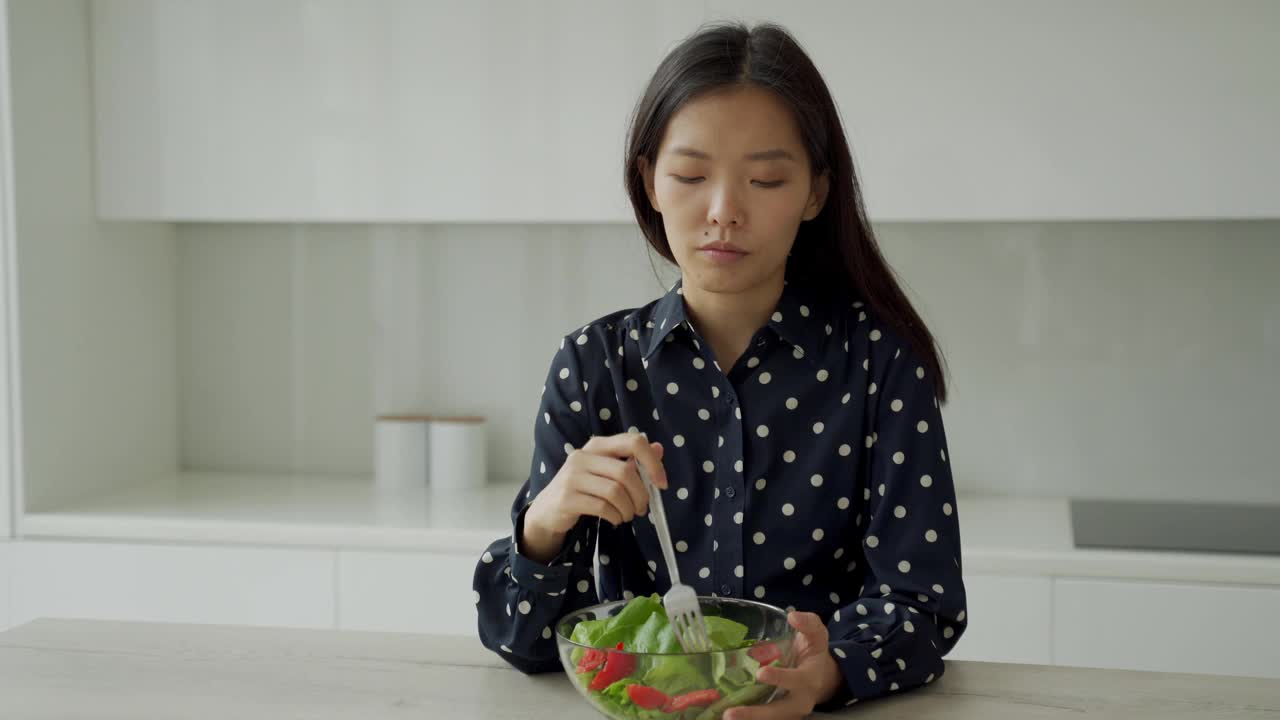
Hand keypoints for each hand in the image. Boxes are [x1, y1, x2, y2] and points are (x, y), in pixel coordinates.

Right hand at [524, 433, 667, 554]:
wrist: (548, 510)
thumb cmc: (583, 489)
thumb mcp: (606, 471)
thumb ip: (632, 460)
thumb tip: (659, 448)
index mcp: (598, 445)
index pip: (633, 441)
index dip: (653, 462)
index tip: (661, 483)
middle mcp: (583, 456)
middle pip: (626, 472)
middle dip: (641, 495)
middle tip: (642, 509)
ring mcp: (572, 476)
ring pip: (615, 491)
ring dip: (628, 509)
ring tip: (627, 515)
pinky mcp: (567, 497)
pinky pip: (602, 507)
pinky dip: (615, 516)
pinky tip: (615, 519)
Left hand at [725, 612, 843, 719]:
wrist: (823, 678)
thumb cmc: (814, 653)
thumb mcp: (817, 635)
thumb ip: (809, 624)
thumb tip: (793, 616)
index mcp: (809, 679)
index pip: (796, 680)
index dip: (780, 678)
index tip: (761, 673)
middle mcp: (799, 701)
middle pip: (779, 712)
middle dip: (755, 714)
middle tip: (731, 713)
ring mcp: (788, 712)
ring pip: (769, 719)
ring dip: (747, 719)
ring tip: (725, 716)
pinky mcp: (778, 716)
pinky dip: (746, 719)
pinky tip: (722, 715)